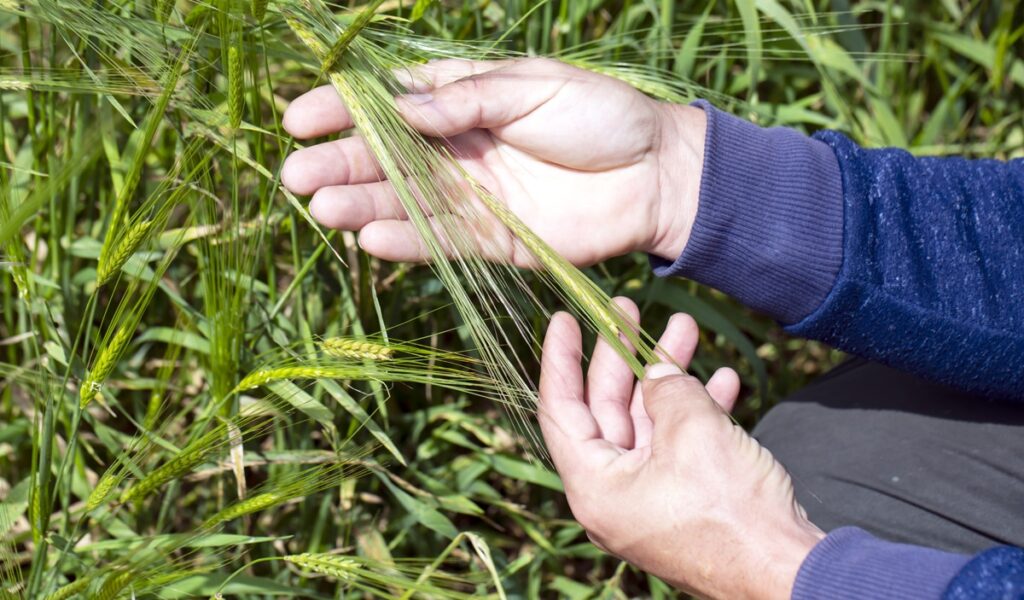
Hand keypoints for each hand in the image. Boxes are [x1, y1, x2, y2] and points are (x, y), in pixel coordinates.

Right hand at [281, 58, 705, 266]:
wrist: (658, 173)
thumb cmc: (601, 114)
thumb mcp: (533, 86)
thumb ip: (466, 100)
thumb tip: (399, 110)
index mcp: (465, 100)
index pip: (390, 103)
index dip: (342, 110)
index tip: (298, 118)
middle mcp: (459, 149)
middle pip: (387, 158)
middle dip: (340, 165)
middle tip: (296, 176)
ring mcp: (474, 197)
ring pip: (406, 203)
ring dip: (362, 207)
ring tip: (322, 209)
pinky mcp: (494, 241)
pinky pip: (442, 242)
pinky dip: (408, 242)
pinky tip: (370, 239)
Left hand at [537, 299, 824, 599]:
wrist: (786, 571)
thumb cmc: (730, 509)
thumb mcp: (692, 430)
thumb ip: (667, 389)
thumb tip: (660, 373)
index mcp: (594, 484)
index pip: (560, 409)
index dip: (560, 358)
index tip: (563, 318)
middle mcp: (614, 493)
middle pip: (606, 410)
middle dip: (622, 356)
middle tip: (630, 310)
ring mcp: (651, 499)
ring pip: (649, 422)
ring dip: (669, 376)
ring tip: (685, 330)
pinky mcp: (686, 502)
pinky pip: (681, 447)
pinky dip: (699, 411)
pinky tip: (723, 379)